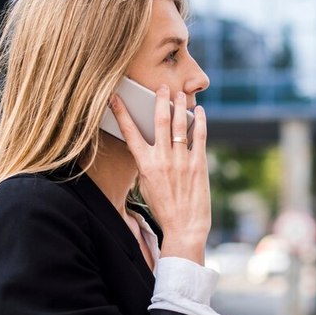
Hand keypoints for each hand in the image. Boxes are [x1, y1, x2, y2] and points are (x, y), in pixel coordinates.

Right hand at [108, 85, 209, 263]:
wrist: (185, 228)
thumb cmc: (164, 208)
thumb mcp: (147, 185)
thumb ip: (148, 163)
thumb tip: (149, 144)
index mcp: (145, 165)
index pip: (130, 133)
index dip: (122, 113)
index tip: (116, 97)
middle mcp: (162, 159)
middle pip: (159, 122)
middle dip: (159, 100)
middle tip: (161, 86)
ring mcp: (182, 160)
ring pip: (180, 125)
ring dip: (179, 106)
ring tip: (179, 94)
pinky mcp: (199, 164)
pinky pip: (199, 136)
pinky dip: (200, 121)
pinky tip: (199, 111)